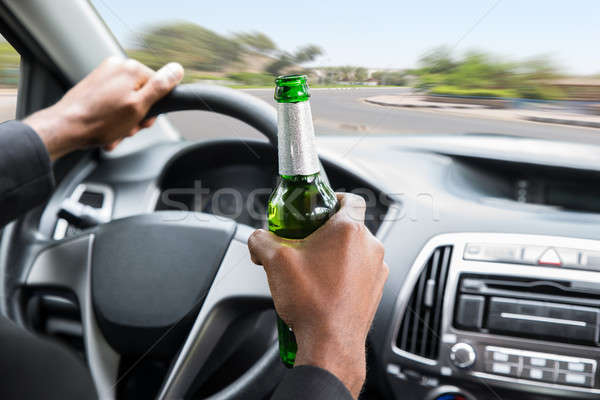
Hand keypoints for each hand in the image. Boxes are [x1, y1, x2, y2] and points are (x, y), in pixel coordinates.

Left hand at [24, 57, 183, 159]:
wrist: (66, 127)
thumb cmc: (99, 121)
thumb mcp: (138, 106)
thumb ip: (160, 87)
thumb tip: (177, 70)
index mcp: (130, 68)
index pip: (159, 87)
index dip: (154, 108)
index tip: (143, 120)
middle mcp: (117, 67)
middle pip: (143, 94)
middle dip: (138, 116)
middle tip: (128, 128)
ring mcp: (104, 76)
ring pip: (128, 102)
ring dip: (125, 121)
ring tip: (115, 131)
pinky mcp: (95, 86)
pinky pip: (113, 103)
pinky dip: (113, 118)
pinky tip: (107, 130)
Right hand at [248, 193, 388, 397]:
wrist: (330, 344)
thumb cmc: (311, 302)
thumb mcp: (274, 261)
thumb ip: (261, 240)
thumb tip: (257, 239)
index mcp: (349, 230)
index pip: (351, 198)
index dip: (334, 198)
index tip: (320, 206)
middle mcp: (370, 247)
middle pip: (349, 226)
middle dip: (326, 232)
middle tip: (305, 242)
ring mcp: (376, 271)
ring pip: (356, 251)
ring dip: (336, 254)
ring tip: (311, 269)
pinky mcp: (376, 291)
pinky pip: (361, 273)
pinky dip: (345, 274)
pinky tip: (323, 288)